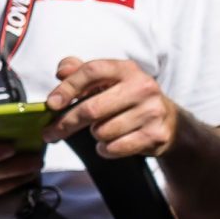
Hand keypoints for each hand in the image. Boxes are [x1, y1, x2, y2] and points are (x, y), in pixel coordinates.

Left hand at [45, 58, 179, 159]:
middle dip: (66, 123)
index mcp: (126, 69)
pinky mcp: (156, 135)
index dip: (68, 87)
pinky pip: (115, 147)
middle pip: (92, 108)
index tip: (51, 104)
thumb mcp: (106, 80)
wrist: (168, 121)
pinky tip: (110, 143)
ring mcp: (152, 111)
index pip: (91, 71)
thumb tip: (61, 72)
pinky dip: (105, 149)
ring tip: (101, 130)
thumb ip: (80, 71)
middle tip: (50, 133)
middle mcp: (143, 87)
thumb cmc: (126, 98)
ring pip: (102, 131)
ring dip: (94, 135)